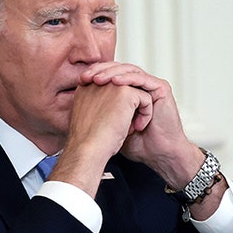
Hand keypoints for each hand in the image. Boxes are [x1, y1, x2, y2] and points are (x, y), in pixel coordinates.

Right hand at [49, 81, 150, 196]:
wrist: (88, 149)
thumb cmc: (89, 141)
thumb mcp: (91, 118)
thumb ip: (98, 107)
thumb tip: (113, 108)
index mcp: (86, 88)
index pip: (111, 90)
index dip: (117, 106)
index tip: (114, 124)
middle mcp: (98, 83)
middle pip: (124, 89)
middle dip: (129, 107)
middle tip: (124, 126)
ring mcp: (112, 85)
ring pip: (136, 93)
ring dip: (138, 111)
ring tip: (131, 128)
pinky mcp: (125, 92)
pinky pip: (145, 98)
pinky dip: (146, 114)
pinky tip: (136, 128)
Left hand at [78, 62, 205, 189]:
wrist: (157, 154)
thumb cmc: (137, 143)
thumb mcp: (112, 124)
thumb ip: (101, 110)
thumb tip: (78, 102)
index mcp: (128, 91)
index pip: (110, 75)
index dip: (95, 74)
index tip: (79, 80)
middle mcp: (140, 86)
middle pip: (118, 69)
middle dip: (101, 71)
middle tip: (86, 76)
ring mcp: (151, 86)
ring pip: (130, 70)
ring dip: (112, 73)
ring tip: (98, 79)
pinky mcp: (161, 89)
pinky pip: (143, 79)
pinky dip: (129, 79)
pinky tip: (116, 82)